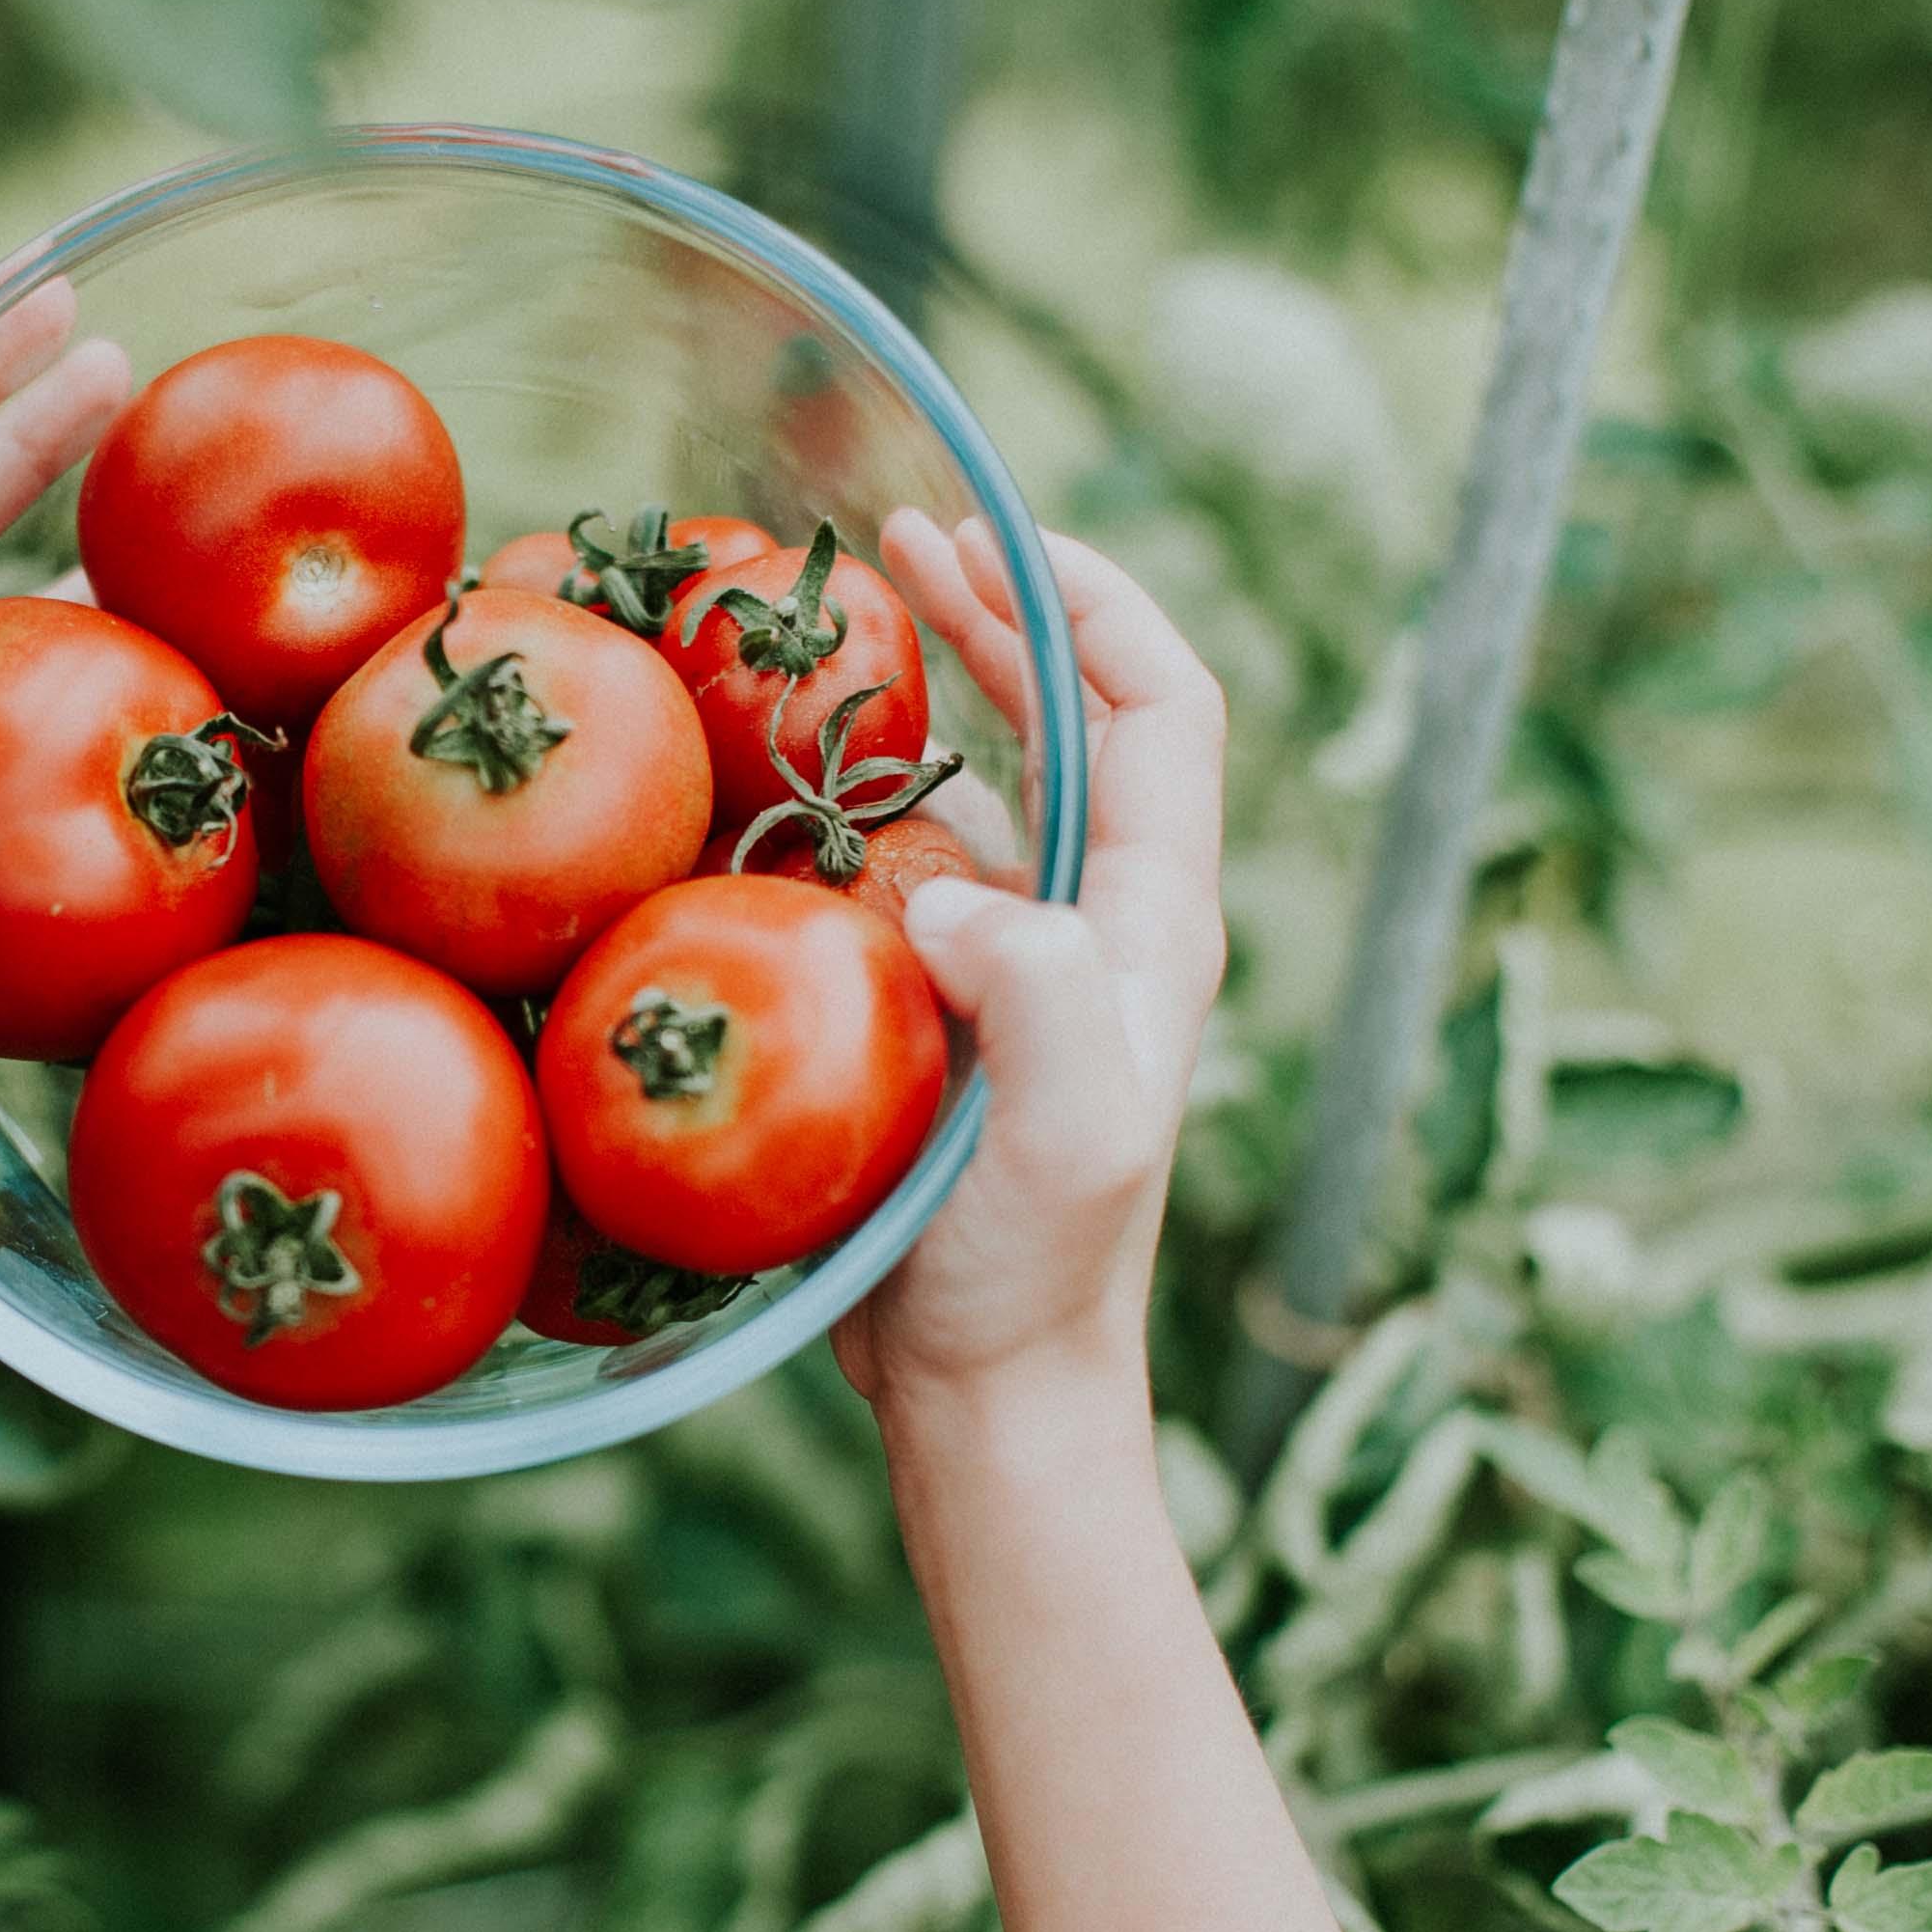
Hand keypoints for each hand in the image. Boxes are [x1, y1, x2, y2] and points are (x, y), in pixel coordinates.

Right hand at [834, 513, 1230, 1412]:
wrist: (989, 1394)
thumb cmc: (1030, 1271)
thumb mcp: (1064, 1130)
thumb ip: (1039, 994)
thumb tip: (953, 890)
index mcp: (1153, 921)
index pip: (1162, 707)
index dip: (1093, 602)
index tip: (989, 537)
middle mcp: (1102, 923)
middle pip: (1077, 716)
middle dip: (996, 611)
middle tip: (889, 543)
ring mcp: (1025, 967)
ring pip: (989, 785)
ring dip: (923, 695)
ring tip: (823, 636)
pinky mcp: (949, 1014)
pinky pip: (909, 869)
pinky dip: (853, 802)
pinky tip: (769, 790)